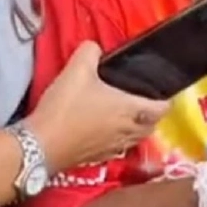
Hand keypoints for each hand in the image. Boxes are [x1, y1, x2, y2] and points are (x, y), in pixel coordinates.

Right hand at [26, 41, 168, 171]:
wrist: (41, 144)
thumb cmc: (66, 107)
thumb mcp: (76, 69)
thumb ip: (90, 51)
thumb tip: (94, 48)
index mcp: (130, 109)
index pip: (161, 109)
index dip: (165, 100)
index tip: (161, 92)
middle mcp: (127, 131)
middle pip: (151, 126)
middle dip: (151, 116)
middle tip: (143, 102)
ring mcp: (113, 148)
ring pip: (136, 139)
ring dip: (137, 129)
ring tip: (127, 117)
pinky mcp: (98, 158)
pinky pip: (118, 149)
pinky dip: (119, 140)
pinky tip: (105, 132)